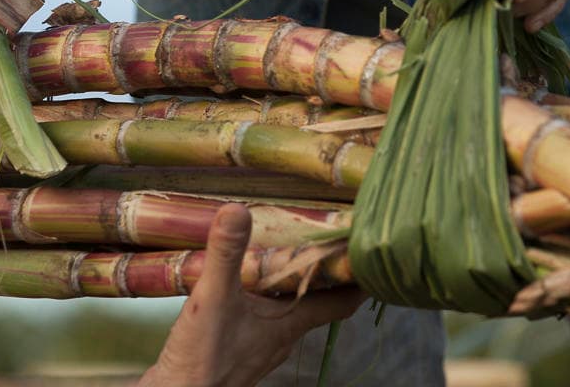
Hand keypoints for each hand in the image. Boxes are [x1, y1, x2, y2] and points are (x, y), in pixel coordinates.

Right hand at [139, 204, 363, 386]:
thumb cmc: (202, 360)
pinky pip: (263, 314)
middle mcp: (283, 335)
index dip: (358, 276)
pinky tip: (245, 282)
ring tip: (287, 248)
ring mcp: (261, 343)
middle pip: (317, 298)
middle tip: (325, 233)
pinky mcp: (239, 347)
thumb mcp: (213, 300)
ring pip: (289, 307)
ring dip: (292, 280)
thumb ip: (226, 255)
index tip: (367, 248)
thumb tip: (237, 210)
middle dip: (323, 268)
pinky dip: (265, 293)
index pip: (342, 299)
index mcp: (291, 323)